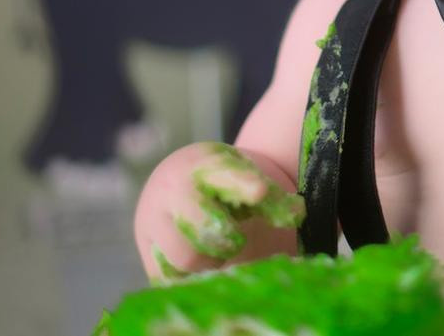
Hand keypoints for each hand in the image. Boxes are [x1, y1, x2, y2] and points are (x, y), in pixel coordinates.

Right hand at [133, 142, 305, 283]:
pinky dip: (189, 277)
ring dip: (207, 261)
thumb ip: (272, 198)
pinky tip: (197, 264)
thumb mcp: (247, 178)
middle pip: (201, 227)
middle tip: (233, 239)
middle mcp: (172, 189)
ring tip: (212, 249)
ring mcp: (152, 219)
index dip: (244, 184)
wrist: (176, 179)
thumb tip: (297, 214)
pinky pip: (167, 278)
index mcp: (206, 164)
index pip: (226, 175)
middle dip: (224, 240)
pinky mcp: (146, 250)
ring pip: (184, 259)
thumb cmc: (223, 182)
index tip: (260, 191)